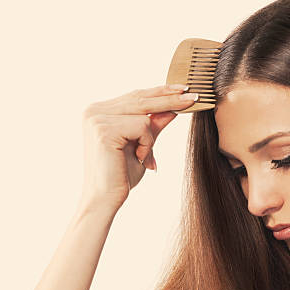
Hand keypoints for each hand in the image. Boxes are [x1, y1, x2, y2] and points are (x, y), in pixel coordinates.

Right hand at [79, 85, 196, 209]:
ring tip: (144, 157)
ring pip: (144, 112)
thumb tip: (173, 109)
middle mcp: (95, 110)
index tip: (183, 89)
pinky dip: (147, 143)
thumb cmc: (122, 176)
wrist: (106, 199)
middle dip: (170, 98)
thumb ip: (154, 127)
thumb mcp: (143, 146)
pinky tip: (139, 158)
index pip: (135, 96)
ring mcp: (97, 117)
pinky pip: (142, 126)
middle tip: (194, 97)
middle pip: (141, 98)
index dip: (160, 92)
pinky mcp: (104, 128)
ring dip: (150, 137)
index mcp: (99, 111)